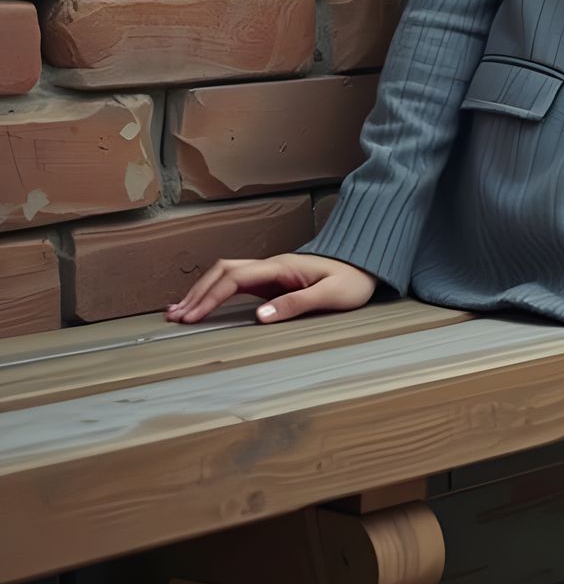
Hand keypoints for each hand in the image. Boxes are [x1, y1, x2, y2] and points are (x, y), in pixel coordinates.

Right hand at [164, 253, 377, 324]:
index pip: (235, 278)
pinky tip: (203, 306)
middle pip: (224, 272)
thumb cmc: (353, 282)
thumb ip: (296, 304)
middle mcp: (272, 265)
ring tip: (177, 313)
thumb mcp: (331, 296)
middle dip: (197, 293)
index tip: (192, 317)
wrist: (367, 267)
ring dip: (202, 291)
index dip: (210, 297)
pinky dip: (216, 293)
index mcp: (282, 267)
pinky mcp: (273, 281)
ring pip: (227, 275)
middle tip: (174, 317)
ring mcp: (271, 272)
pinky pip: (237, 284)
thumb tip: (259, 317)